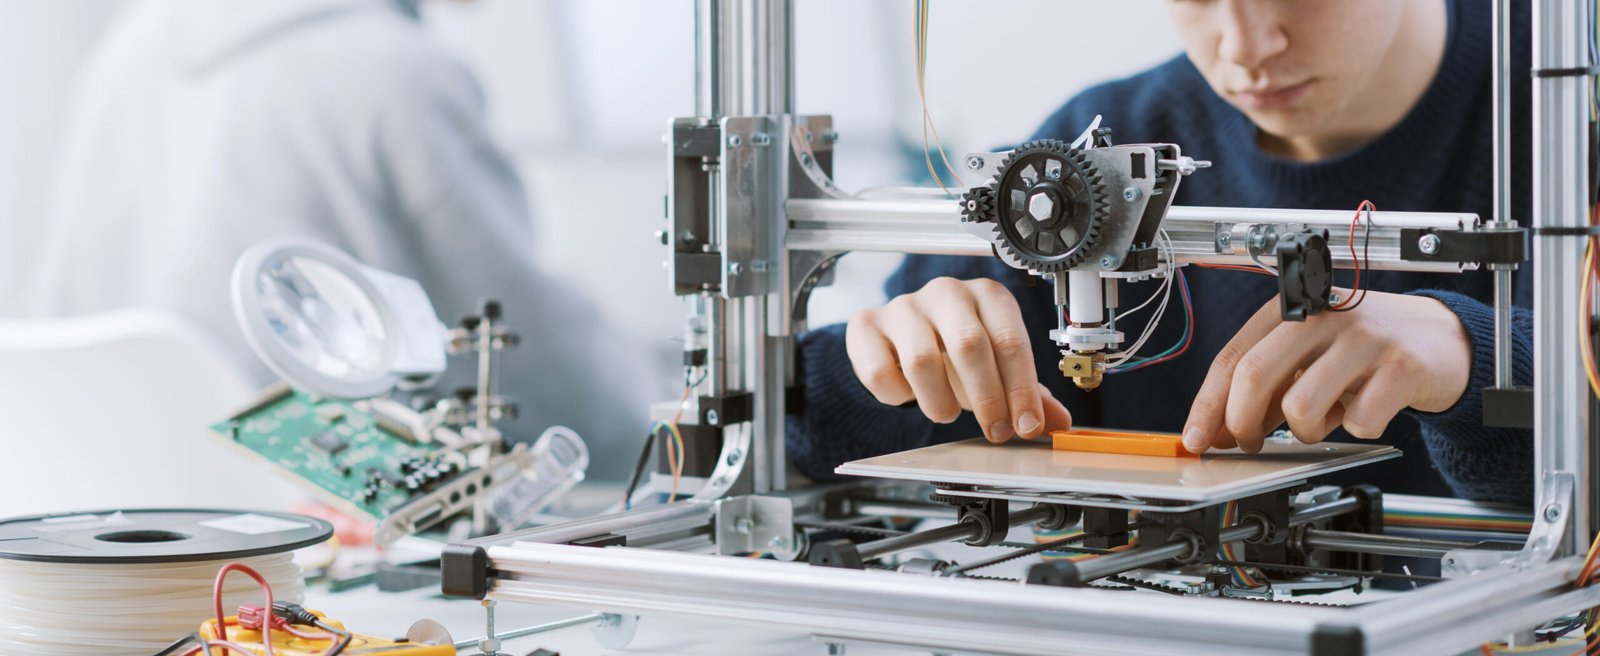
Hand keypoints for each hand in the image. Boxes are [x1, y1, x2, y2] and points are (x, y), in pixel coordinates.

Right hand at [846, 277, 1073, 442]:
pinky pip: (880, 369)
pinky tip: (907, 394)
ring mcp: (903, 306)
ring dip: (939, 401)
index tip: (1027, 426)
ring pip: (922, 359)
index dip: (1021, 390)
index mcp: (987, 296)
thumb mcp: (997, 368)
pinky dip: (897, 395)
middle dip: (987, 398)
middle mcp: (946, 293)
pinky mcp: (866, 325)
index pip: (1010, 341)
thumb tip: (1059, 421)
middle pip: (970, 346)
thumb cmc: (954, 348)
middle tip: (994, 431)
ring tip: (946, 414)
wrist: (901, 335)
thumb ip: (1027, 393)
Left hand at [1183, 290, 1471, 453]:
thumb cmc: (1365, 350)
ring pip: (1300, 407)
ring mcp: (1363, 339)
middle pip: (1254, 376)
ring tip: (1325, 419)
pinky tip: (1368, 409)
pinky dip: (1356, 429)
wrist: (1442, 339)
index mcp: (1290, 310)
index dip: (1208, 404)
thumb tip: (1219, 430)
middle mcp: (1323, 316)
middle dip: (1242, 423)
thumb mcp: (1308, 358)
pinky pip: (1357, 422)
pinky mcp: (1401, 367)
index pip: (1232, 357)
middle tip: (1251, 444)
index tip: (1197, 439)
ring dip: (1305, 432)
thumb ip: (1265, 388)